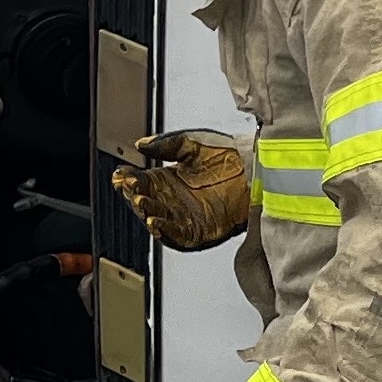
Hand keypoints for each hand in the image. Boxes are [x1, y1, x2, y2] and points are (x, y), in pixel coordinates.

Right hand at [114, 130, 253, 250]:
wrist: (259, 168)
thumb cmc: (231, 154)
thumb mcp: (192, 143)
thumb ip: (166, 145)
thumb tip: (142, 144)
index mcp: (169, 179)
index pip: (141, 182)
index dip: (130, 180)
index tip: (123, 175)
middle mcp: (174, 200)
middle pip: (145, 203)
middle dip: (135, 197)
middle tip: (132, 189)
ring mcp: (186, 217)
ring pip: (158, 221)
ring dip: (147, 215)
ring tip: (143, 204)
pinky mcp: (201, 232)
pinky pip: (178, 237)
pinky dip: (166, 233)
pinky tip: (156, 223)